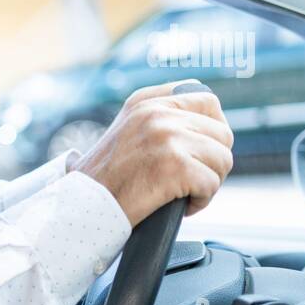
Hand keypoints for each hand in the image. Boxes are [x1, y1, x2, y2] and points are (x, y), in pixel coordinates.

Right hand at [72, 79, 233, 227]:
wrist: (82, 205)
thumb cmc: (102, 179)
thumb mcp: (126, 131)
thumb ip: (159, 120)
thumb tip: (204, 125)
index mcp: (146, 101)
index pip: (206, 99)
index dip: (212, 128)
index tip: (200, 149)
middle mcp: (157, 113)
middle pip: (222, 132)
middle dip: (213, 160)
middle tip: (192, 178)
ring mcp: (167, 137)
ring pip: (223, 159)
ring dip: (209, 181)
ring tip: (184, 193)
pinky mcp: (176, 166)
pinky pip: (212, 184)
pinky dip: (201, 201)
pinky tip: (182, 205)